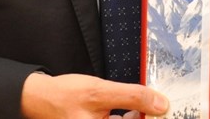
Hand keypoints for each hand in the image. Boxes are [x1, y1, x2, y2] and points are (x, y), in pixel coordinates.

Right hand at [21, 72, 169, 118]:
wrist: (40, 99)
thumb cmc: (65, 96)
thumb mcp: (100, 93)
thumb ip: (132, 97)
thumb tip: (160, 104)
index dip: (156, 117)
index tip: (169, 109)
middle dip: (148, 115)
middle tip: (161, 104)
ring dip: (140, 115)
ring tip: (151, 105)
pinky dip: (129, 116)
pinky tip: (133, 110)